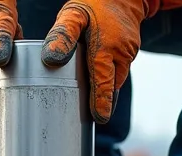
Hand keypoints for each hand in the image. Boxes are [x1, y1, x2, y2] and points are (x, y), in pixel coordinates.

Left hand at [40, 1, 151, 123]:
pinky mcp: (130, 54)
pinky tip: (97, 87)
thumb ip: (63, 35)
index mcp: (106, 47)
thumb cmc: (94, 4)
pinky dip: (109, 81)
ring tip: (93, 107)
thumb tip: (51, 60)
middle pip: (111, 86)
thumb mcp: (73, 14)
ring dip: (106, 93)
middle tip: (93, 118)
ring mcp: (129, 54)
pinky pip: (119, 73)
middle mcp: (121, 53)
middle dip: (103, 103)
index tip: (99, 118)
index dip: (101, 103)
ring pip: (116, 81)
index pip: (104, 82)